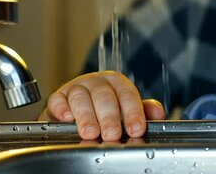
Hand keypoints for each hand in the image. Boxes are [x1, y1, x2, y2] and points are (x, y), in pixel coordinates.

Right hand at [39, 71, 166, 140]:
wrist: (76, 111)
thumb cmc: (106, 110)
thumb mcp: (126, 110)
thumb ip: (143, 111)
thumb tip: (158, 113)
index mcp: (117, 82)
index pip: (127, 94)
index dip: (133, 112)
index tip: (136, 129)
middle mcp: (97, 82)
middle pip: (104, 96)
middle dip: (109, 117)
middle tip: (113, 134)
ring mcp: (76, 88)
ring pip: (81, 97)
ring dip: (86, 116)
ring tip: (91, 133)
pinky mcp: (58, 97)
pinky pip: (58, 100)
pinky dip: (61, 108)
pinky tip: (67, 118)